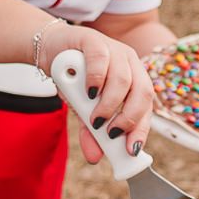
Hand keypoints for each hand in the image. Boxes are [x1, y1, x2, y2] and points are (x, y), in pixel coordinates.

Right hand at [39, 23, 153, 161]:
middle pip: (143, 92)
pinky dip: (96, 78)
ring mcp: (114, 49)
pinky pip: (101, 60)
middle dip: (129, 118)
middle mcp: (130, 64)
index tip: (131, 149)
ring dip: (109, 104)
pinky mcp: (94, 40)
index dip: (141, 129)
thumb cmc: (75, 79)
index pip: (146, 107)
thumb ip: (91, 132)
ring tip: (95, 118)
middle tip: (111, 133)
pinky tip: (89, 92)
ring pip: (123, 79)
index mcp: (135, 80)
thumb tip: (94, 157)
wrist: (52, 50)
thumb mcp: (83, 110)